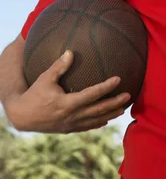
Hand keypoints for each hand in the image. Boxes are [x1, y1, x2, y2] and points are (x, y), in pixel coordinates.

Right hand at [5, 50, 130, 132]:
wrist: (22, 116)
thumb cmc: (34, 94)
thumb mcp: (45, 78)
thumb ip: (59, 66)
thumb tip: (71, 51)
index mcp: (67, 103)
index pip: (92, 94)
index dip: (106, 87)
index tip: (118, 79)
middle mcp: (72, 116)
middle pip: (98, 110)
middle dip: (114, 103)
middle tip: (128, 95)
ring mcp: (71, 124)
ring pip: (95, 121)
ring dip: (110, 114)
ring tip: (123, 109)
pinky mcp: (68, 129)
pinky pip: (87, 127)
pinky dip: (98, 123)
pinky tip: (105, 120)